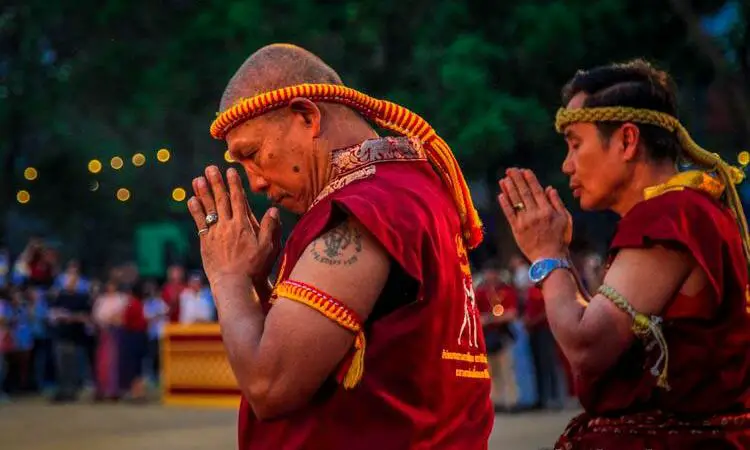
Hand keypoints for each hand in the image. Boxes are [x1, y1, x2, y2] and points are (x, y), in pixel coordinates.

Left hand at [188, 166, 281, 286]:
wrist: (234, 284)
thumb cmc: (254, 268)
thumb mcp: (268, 248)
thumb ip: (269, 227)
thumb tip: (273, 209)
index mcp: (243, 225)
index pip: (238, 199)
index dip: (234, 184)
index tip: (230, 170)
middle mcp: (228, 226)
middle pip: (221, 200)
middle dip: (216, 182)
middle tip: (210, 168)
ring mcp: (215, 234)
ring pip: (208, 208)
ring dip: (202, 192)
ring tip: (198, 179)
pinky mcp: (206, 243)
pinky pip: (199, 223)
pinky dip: (195, 211)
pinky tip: (191, 200)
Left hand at [498, 168, 571, 261]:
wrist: (550, 258)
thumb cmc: (560, 238)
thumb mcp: (565, 219)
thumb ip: (557, 203)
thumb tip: (549, 188)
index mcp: (548, 210)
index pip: (536, 191)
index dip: (529, 180)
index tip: (524, 170)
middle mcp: (535, 214)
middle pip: (524, 193)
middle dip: (517, 180)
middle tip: (510, 170)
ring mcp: (525, 222)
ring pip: (515, 202)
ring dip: (509, 189)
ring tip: (504, 179)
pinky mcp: (516, 229)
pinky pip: (509, 214)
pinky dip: (505, 204)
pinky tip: (501, 195)